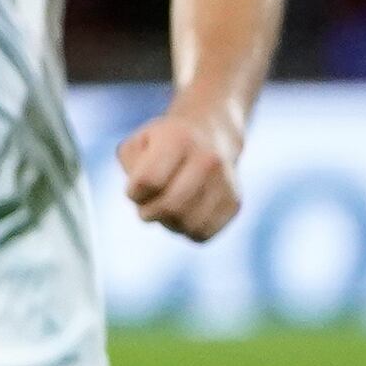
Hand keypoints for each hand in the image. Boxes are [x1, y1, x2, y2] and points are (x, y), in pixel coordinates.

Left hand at [115, 100, 246, 239]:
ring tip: (167, 207)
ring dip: (168, 223)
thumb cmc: (163, 143)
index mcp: (180, 141)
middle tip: (146, 206)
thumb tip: (144, 195)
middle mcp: (208, 160)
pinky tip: (185, 213)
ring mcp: (225, 182)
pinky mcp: (234, 202)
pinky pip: (202, 232)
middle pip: (170, 207)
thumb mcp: (137, 143)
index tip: (136, 187)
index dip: (134, 192)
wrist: (212, 133)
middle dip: (148, 213)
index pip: (149, 182)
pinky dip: (186, 229)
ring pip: (187, 225)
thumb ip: (131, 166)